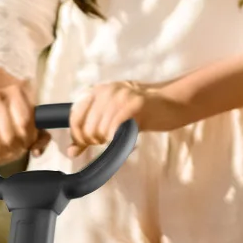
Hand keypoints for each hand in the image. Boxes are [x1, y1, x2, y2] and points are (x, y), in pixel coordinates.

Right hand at [0, 80, 48, 166]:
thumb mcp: (31, 118)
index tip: (27, 142)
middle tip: (16, 149)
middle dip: (16, 149)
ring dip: (3, 155)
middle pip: (9, 137)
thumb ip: (41, 136)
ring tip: (5, 152)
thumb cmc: (13, 112)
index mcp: (15, 91)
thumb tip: (36, 152)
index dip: (28, 138)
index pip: (24, 122)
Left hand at [65, 79, 189, 150]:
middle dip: (93, 140)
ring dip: (106, 140)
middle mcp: (106, 90)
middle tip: (106, 140)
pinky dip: (116, 137)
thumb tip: (71, 152)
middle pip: (86, 126)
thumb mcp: (110, 120)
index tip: (87, 142)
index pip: (74, 116)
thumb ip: (89, 134)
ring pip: (99, 129)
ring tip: (117, 137)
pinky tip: (124, 136)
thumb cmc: (140, 114)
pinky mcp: (135, 103)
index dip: (77, 135)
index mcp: (97, 91)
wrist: (171, 104)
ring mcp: (121, 95)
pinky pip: (115, 127)